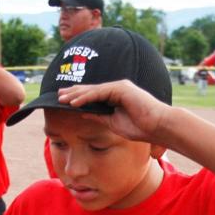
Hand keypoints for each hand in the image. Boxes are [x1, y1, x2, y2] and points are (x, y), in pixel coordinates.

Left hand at [56, 80, 172, 143]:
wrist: (157, 126)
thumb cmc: (140, 127)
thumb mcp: (113, 123)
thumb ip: (99, 116)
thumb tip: (84, 112)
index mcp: (116, 96)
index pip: (93, 95)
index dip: (78, 97)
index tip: (64, 101)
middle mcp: (117, 89)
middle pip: (90, 90)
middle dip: (73, 92)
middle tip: (58, 95)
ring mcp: (119, 87)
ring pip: (93, 89)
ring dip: (76, 94)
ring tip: (62, 99)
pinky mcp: (121, 88)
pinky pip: (99, 92)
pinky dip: (86, 97)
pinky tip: (74, 103)